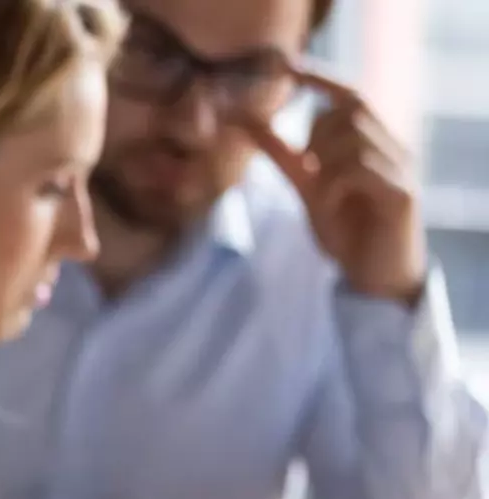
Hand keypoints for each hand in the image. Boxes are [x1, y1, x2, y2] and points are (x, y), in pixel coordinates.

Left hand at [236, 62, 426, 305]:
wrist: (371, 276)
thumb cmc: (346, 231)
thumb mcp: (308, 188)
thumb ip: (285, 156)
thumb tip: (250, 123)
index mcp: (374, 143)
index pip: (351, 96)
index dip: (322, 79)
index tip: (289, 68)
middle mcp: (394, 148)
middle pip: (349, 111)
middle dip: (317, 134)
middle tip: (310, 167)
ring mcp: (402, 169)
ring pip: (352, 138)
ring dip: (324, 164)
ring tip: (324, 194)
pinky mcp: (402, 194)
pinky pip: (359, 169)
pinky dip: (334, 185)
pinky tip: (333, 206)